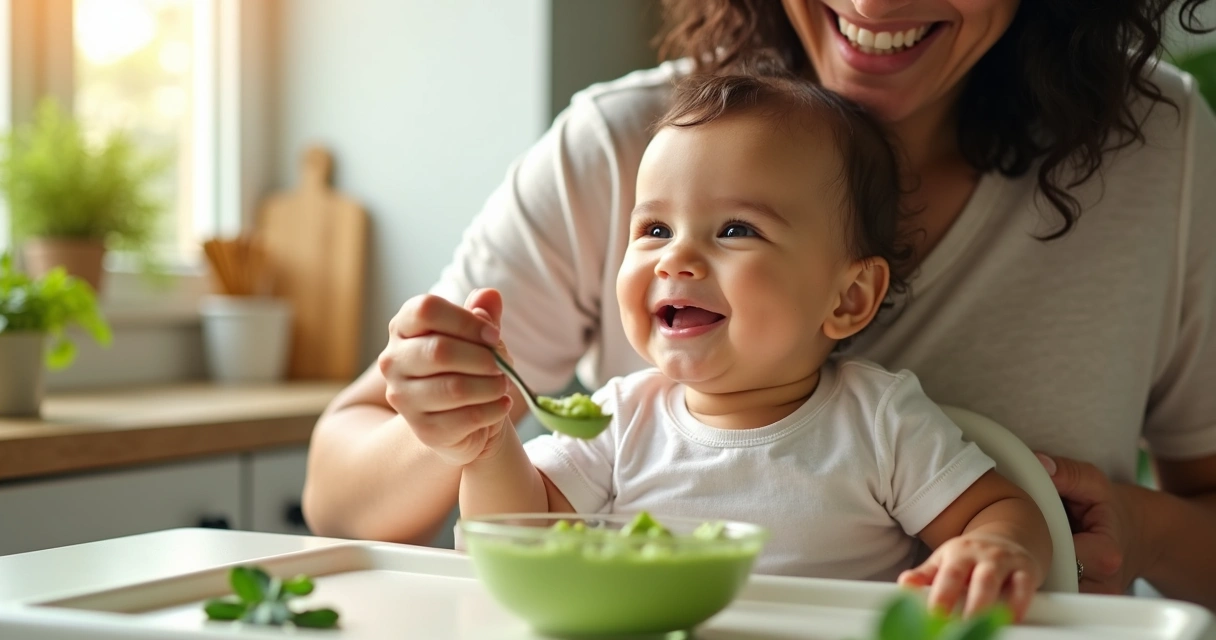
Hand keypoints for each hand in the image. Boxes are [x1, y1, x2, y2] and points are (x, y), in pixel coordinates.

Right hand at [379, 288, 512, 465]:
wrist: (464, 420)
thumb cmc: (468, 368)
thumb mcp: (478, 337)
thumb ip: (483, 316)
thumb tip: (490, 296)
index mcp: (403, 327)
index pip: (426, 310)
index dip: (466, 320)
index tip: (493, 334)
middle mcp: (393, 361)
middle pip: (440, 350)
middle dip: (483, 357)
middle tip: (503, 365)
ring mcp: (403, 398)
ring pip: (455, 388)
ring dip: (491, 385)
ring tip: (503, 384)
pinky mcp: (423, 429)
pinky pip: (466, 417)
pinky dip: (494, 409)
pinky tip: (502, 404)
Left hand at [898, 533, 1040, 621]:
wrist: (1005, 538)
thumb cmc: (968, 557)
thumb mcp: (944, 561)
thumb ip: (925, 576)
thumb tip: (904, 584)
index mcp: (957, 554)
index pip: (947, 575)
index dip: (941, 597)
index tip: (933, 617)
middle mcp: (981, 555)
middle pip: (975, 580)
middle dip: (968, 605)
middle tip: (958, 627)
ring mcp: (1004, 561)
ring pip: (997, 583)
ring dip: (989, 606)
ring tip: (980, 626)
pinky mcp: (1025, 570)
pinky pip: (1023, 587)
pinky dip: (1018, 604)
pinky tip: (1010, 619)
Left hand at [1035, 453, 1140, 594]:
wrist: (1137, 535)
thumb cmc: (1109, 508)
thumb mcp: (1094, 482)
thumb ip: (1067, 472)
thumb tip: (1040, 464)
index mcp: (1106, 554)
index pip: (1056, 551)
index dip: (1036, 534)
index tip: (1027, 521)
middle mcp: (1101, 584)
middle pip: (1049, 573)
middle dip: (1032, 552)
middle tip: (1024, 533)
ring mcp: (1092, 599)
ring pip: (1047, 586)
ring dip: (1034, 565)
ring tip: (1031, 544)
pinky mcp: (1082, 604)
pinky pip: (1052, 592)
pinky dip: (1042, 574)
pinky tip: (1039, 557)